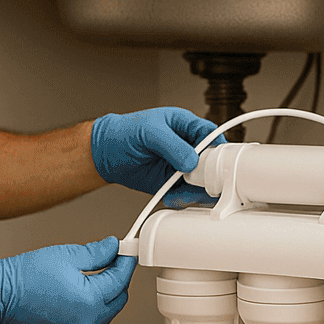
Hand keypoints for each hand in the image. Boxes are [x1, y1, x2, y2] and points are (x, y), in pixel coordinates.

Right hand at [0, 237, 137, 323]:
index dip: (125, 263)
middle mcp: (84, 322)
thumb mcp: (67, 255)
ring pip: (102, 317)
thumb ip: (96, 253)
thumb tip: (112, 248)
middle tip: (111, 265)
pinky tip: (75, 299)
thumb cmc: (26, 275)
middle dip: (118, 282)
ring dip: (103, 299)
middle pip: (116, 302)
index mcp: (89, 300)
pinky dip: (86, 313)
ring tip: (91, 280)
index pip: (119, 280)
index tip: (127, 253)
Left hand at [91, 107, 226, 208]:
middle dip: (208, 174)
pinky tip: (172, 197)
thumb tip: (192, 161)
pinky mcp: (171, 182)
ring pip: (200, 180)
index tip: (220, 161)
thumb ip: (172, 145)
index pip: (210, 134)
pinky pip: (185, 192)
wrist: (104, 154)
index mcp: (184, 125)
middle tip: (200, 182)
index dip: (218, 147)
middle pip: (210, 161)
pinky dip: (182, 198)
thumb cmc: (123, 133)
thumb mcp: (149, 132)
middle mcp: (185, 146)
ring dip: (195, 190)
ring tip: (181, 193)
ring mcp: (179, 165)